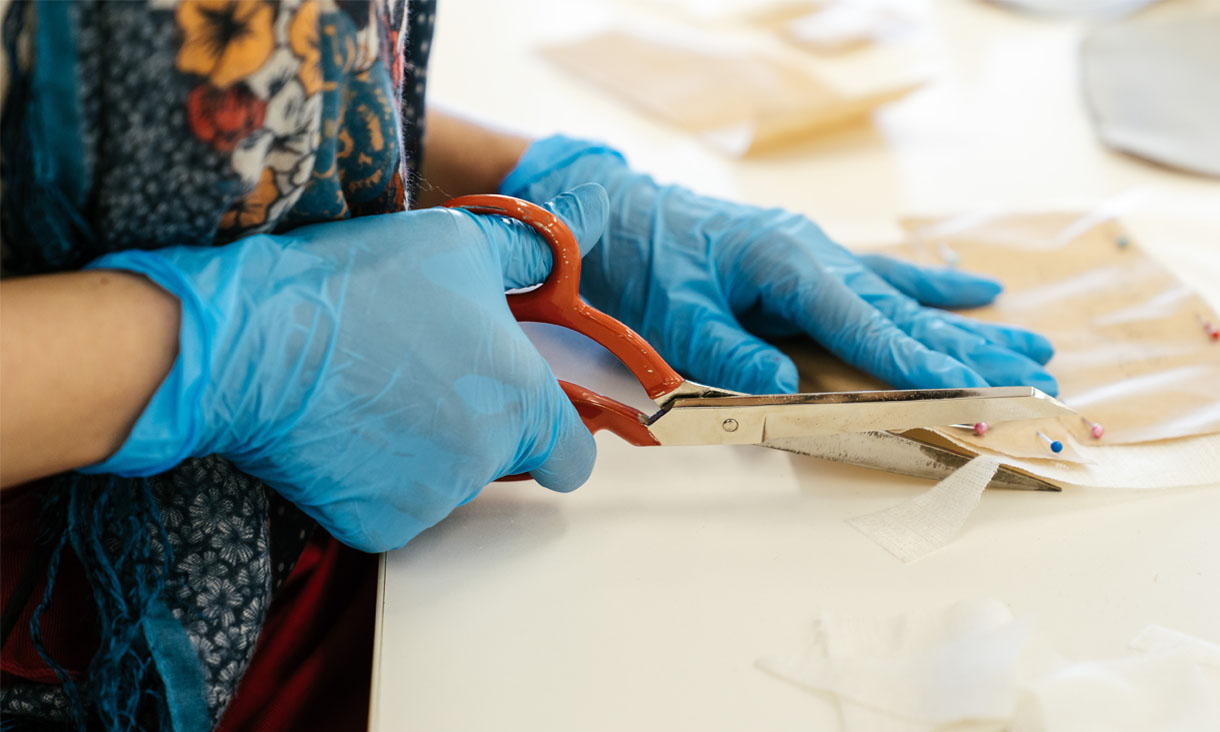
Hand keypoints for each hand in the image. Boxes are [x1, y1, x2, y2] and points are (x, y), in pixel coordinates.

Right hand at [82, 184, 610, 551]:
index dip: (556, 437)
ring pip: (442, 483)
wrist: (252, 342)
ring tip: (369, 392)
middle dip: (472, 426)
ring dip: (420, 449)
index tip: (531, 419)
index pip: (573, 456)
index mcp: (523, 402)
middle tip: (418, 374)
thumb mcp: (460, 242)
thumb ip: (531, 254)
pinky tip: (340, 429)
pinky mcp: (373, 527)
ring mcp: (430, 501)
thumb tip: (576, 232)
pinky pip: (389, 505)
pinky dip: (370, 478)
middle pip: (499, 460)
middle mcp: (486, 462)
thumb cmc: (360, 285)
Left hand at [501, 137, 1056, 395]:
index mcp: (786, 261)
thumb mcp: (673, 312)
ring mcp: (816, 252)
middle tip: (1033, 371)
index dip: (914, 361)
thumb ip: (727, 352)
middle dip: (968, 345)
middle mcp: (814, 253)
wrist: (615, 209)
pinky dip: (928, 284)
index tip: (969, 388)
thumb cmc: (640, 257)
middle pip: (901, 309)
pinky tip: (974, 288)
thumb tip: (786, 388)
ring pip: (903, 294)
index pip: (863, 323)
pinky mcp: (808, 259)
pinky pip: (880, 275)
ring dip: (966, 322)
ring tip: (1027, 339)